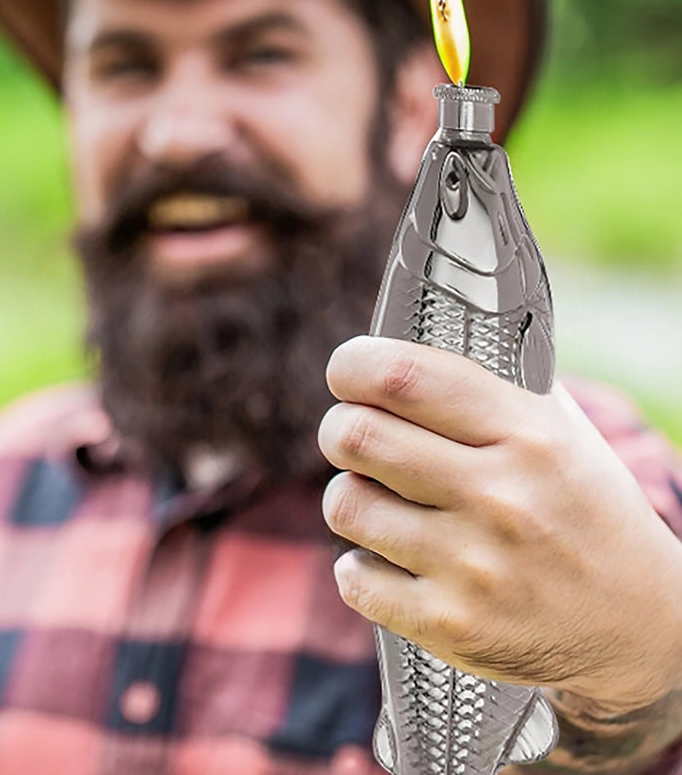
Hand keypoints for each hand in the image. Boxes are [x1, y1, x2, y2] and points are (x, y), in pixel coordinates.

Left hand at [319, 335, 681, 713]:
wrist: (641, 626)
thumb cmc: (580, 509)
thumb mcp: (558, 432)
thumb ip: (484, 387)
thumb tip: (396, 353)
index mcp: (526, 433)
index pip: (402, 375)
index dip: (353, 366)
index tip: (348, 374)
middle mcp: (499, 496)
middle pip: (356, 435)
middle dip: (339, 430)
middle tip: (352, 436)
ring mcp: (474, 566)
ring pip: (346, 504)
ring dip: (351, 497)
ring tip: (380, 501)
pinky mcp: (451, 625)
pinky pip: (354, 578)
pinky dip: (359, 567)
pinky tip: (389, 561)